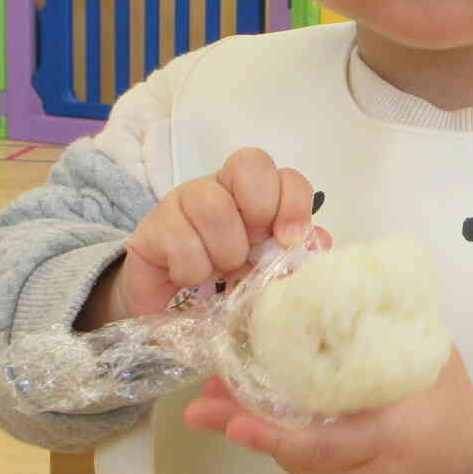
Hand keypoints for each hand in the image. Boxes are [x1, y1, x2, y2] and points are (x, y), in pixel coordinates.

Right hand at [84, 148, 318, 326]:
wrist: (164, 310)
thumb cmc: (221, 287)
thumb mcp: (263, 276)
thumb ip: (292, 260)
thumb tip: (319, 243)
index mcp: (255, 198)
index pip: (285, 175)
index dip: (294, 203)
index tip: (289, 240)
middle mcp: (220, 187)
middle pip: (250, 163)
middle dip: (259, 210)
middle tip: (251, 250)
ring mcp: (184, 201)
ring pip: (213, 205)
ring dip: (225, 251)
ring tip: (219, 271)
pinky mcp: (153, 226)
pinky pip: (181, 240)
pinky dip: (192, 269)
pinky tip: (189, 278)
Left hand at [182, 348, 472, 473]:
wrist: (470, 473)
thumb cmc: (454, 410)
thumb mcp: (436, 363)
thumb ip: (390, 330)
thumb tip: (334, 282)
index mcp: (392, 438)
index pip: (328, 444)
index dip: (278, 436)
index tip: (236, 420)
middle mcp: (361, 472)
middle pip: (295, 453)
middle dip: (243, 426)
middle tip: (200, 407)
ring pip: (290, 456)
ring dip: (249, 425)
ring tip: (208, 401)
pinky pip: (300, 458)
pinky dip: (273, 433)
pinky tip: (242, 409)